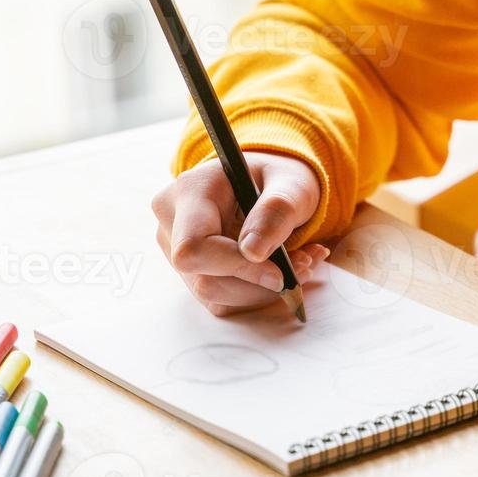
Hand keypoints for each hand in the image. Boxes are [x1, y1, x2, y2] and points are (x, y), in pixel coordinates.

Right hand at [152, 152, 329, 315]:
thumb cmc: (279, 176)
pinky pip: (224, 300)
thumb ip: (276, 210)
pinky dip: (259, 292)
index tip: (280, 273)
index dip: (235, 267)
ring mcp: (177, 252)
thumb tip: (253, 252)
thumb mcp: (291, 183)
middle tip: (305, 264)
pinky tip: (284, 268)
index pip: (193, 247)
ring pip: (216, 296)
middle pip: (205, 280)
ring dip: (265, 290)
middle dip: (259, 283)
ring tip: (302, 262)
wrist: (270, 182)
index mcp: (189, 192)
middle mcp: (172, 224)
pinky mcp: (193, 273)